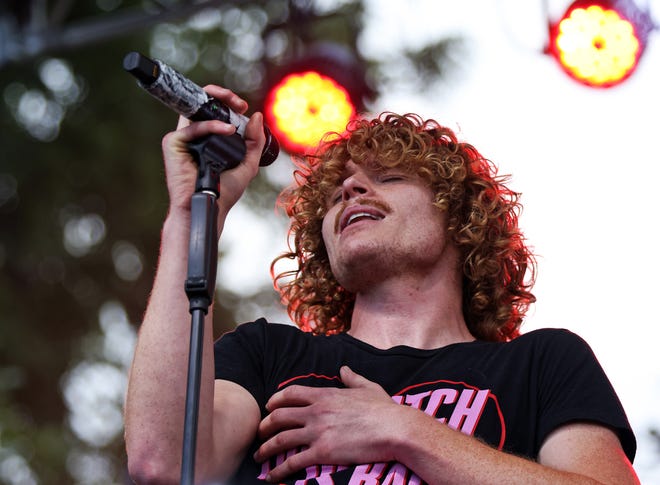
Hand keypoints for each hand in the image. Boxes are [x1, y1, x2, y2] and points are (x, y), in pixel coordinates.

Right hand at [160, 85, 264, 220]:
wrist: (210, 206)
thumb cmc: (225, 191)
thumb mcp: (247, 164)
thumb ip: (254, 141)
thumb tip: (258, 116)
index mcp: (209, 138)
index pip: (215, 111)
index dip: (228, 103)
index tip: (243, 107)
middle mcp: (195, 136)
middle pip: (204, 103)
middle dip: (223, 96)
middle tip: (239, 103)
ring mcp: (184, 138)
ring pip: (196, 109)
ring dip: (218, 102)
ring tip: (237, 110)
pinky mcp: (173, 143)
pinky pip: (193, 126)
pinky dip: (211, 125)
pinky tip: (227, 130)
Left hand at [254, 366, 406, 481]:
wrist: (394, 429)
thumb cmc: (384, 409)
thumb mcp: (367, 387)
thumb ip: (352, 377)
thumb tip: (343, 368)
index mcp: (325, 395)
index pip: (291, 394)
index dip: (275, 400)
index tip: (268, 406)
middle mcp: (316, 411)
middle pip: (279, 416)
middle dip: (264, 425)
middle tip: (259, 433)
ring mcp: (318, 432)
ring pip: (280, 439)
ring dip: (265, 449)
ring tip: (258, 456)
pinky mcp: (322, 453)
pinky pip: (293, 462)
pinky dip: (278, 471)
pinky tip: (271, 477)